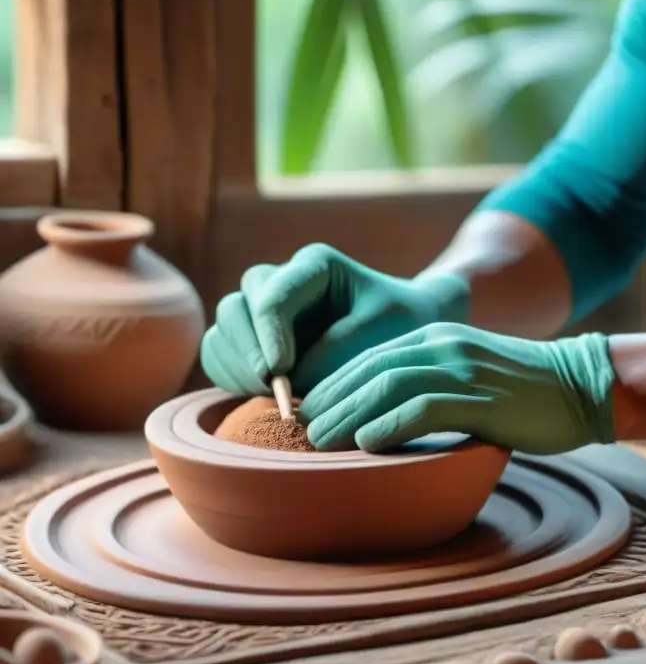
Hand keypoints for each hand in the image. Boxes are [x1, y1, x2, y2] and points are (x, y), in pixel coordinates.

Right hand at [200, 244, 467, 395]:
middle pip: (236, 308)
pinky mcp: (254, 341)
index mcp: (313, 266)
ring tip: (270, 396)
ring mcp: (262, 311)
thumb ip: (335, 351)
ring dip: (237, 367)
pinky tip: (260, 397)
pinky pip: (221, 356)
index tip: (280, 372)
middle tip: (271, 387)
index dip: (269, 335)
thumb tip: (289, 379)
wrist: (406, 329)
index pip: (273, 296)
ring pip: (222, 332)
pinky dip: (231, 377)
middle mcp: (280, 282)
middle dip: (248, 351)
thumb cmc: (399, 324)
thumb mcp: (379, 332)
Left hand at [298, 322, 617, 454]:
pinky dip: (388, 424)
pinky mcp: (480, 398)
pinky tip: (366, 444)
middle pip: (369, 368)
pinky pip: (422, 408)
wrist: (582, 386)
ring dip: (348, 414)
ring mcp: (462, 368)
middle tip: (301, 429)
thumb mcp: (471, 374)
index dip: (333, 383)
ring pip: (387, 385)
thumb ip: (432, 386)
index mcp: (437, 336)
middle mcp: (444, 345)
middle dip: (330, 399)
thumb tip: (385, 420)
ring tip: (320, 441)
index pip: (370, 356)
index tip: (310, 411)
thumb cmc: (525, 391)